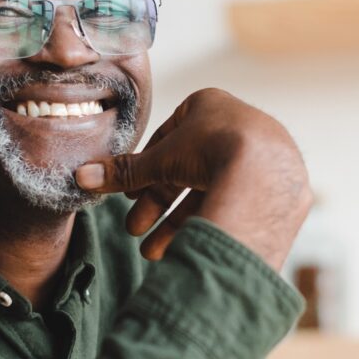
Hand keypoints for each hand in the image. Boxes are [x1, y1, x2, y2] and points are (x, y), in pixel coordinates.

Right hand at [75, 88, 311, 268]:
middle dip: (157, 205)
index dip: (146, 171)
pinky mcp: (277, 188)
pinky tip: (187, 249)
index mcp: (210, 105)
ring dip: (177, 224)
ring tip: (154, 253)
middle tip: (135, 230)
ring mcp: (262, 158)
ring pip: (210, 193)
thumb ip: (123, 172)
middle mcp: (239, 126)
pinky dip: (208, 225)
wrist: (267, 173)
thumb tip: (81, 177)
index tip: (130, 195)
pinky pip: (236, 206)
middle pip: (187, 171)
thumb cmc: (211, 150)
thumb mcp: (160, 160)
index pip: (168, 140)